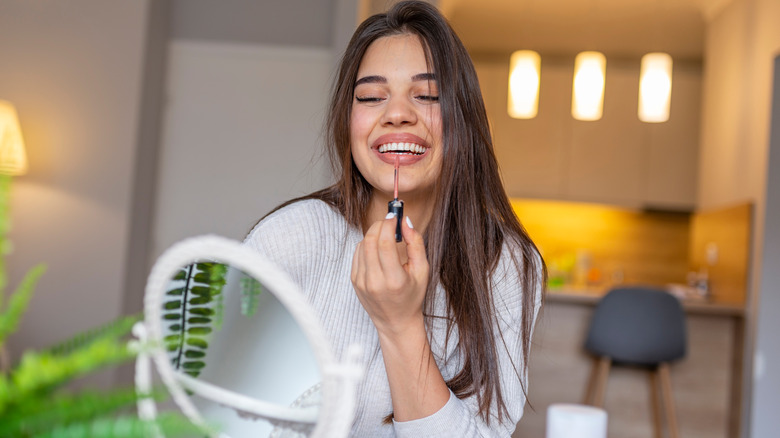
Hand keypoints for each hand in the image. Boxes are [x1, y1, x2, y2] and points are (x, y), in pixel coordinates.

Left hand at [351, 214, 428, 336]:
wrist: (395, 321)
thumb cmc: (412, 295)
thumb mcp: (422, 270)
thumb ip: (416, 243)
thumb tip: (405, 221)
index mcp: (394, 280)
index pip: (384, 243)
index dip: (388, 224)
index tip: (394, 217)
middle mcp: (375, 282)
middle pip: (370, 241)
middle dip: (379, 225)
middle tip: (389, 222)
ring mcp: (361, 282)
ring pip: (362, 245)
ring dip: (373, 234)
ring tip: (386, 237)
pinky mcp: (354, 281)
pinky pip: (357, 253)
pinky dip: (367, 245)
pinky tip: (378, 250)